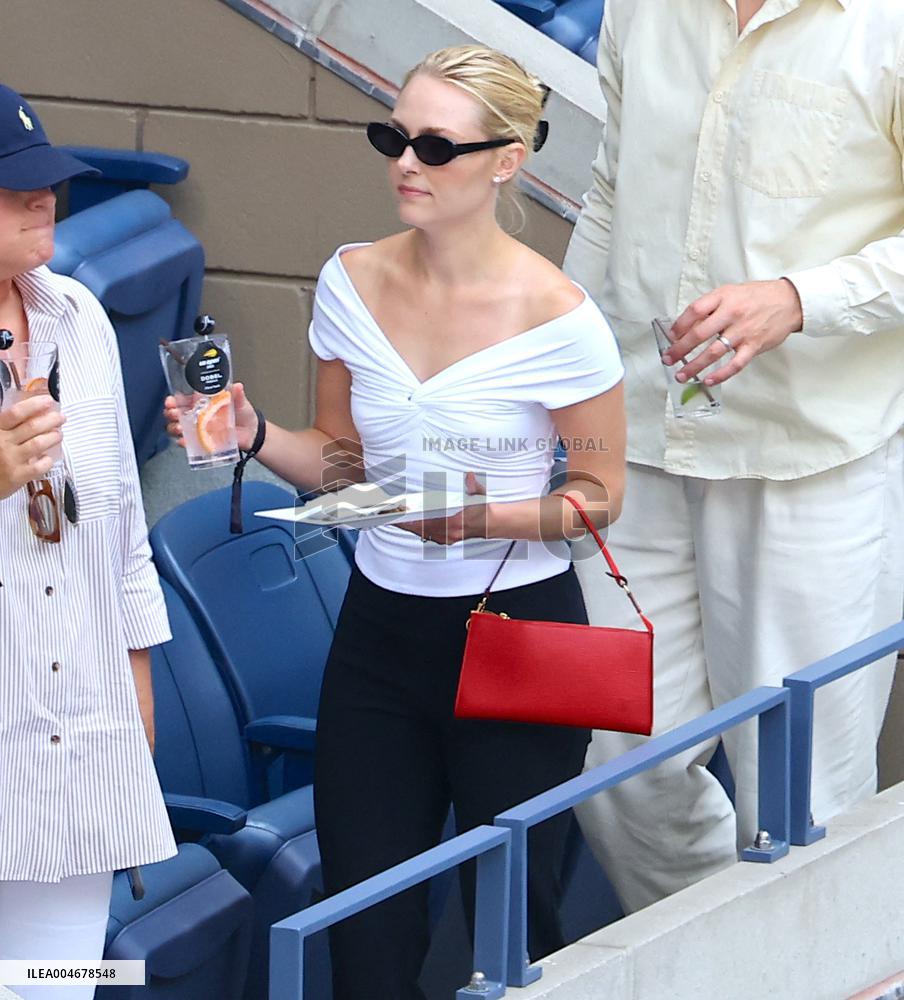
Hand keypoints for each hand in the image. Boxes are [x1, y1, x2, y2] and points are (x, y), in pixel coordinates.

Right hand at [0, 395, 65, 500]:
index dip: (34, 405)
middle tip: (61, 417)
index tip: (48, 401)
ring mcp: (11, 460)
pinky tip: (48, 458)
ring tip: (59, 434)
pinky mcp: (17, 477)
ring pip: (38, 444)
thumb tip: (30, 413)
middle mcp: (3, 443)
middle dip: (51, 420)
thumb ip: (6, 426)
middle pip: (32, 427)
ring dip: (53, 437)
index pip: (16, 413)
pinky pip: (39, 466)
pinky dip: (47, 461)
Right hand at [163, 382, 260, 451]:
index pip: (183, 399)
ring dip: (174, 427)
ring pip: (179, 427)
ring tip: (179, 428)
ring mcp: (199, 429)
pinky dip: (184, 442)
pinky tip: (184, 440)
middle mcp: (198, 415)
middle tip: (173, 413)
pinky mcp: (203, 441)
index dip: (174, 400)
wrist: (252, 433)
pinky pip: (189, 442)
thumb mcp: (240, 402)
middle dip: (171, 413)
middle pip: (177, 413)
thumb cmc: (244, 415)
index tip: (171, 401)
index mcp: (203, 403)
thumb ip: (237, 394)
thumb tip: (238, 386)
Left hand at [396, 471, 490, 545]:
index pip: (428, 522)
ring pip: (422, 533)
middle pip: (421, 529)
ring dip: (409, 526)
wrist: (491, 524)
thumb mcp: (480, 495)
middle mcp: (448, 533)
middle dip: (405, 523)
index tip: (400, 517)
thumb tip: (469, 476)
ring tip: (394, 519)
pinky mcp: (445, 539)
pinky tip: (408, 524)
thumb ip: (474, 486)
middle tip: (389, 517)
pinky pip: (427, 535)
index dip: (412, 520)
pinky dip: (416, 529)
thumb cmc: (483, 509)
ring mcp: (446, 538)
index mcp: (453, 523)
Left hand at [662, 279, 802, 385]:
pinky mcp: (754, 346)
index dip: (679, 325)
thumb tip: (687, 325)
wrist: (790, 301)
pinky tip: (708, 380)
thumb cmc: (758, 297)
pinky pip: (735, 364)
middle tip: (668, 359)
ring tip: (681, 375)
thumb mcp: (732, 293)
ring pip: (713, 352)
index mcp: (724, 297)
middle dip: (680, 349)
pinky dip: (720, 374)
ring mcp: (743, 331)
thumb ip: (711, 307)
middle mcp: (732, 314)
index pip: (695, 310)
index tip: (671, 336)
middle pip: (699, 334)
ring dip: (694, 366)